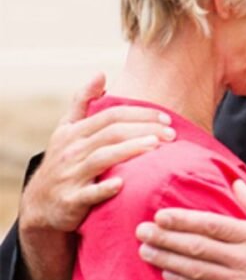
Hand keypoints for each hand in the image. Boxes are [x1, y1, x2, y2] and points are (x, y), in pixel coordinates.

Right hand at [19, 73, 174, 234]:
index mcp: (74, 132)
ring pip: (102, 158)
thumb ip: (82, 102)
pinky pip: (89, 193)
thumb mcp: (66, 130)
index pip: (111, 116)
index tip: (166, 118)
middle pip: (111, 134)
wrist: (40, 206)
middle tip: (171, 134)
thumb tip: (100, 73)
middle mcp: (71, 151)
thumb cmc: (62, 163)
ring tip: (156, 146)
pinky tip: (122, 183)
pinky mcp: (71, 200)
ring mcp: (70, 176)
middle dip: (143, 130)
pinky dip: (105, 188)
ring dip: (130, 150)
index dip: (140, 114)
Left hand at [136, 180, 245, 279]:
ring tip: (145, 250)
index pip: (212, 225)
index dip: (184, 220)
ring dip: (167, 259)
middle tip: (140, 231)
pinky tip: (166, 274)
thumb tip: (236, 183)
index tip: (160, 215)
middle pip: (197, 246)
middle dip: (166, 238)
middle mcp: (245, 259)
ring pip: (195, 269)